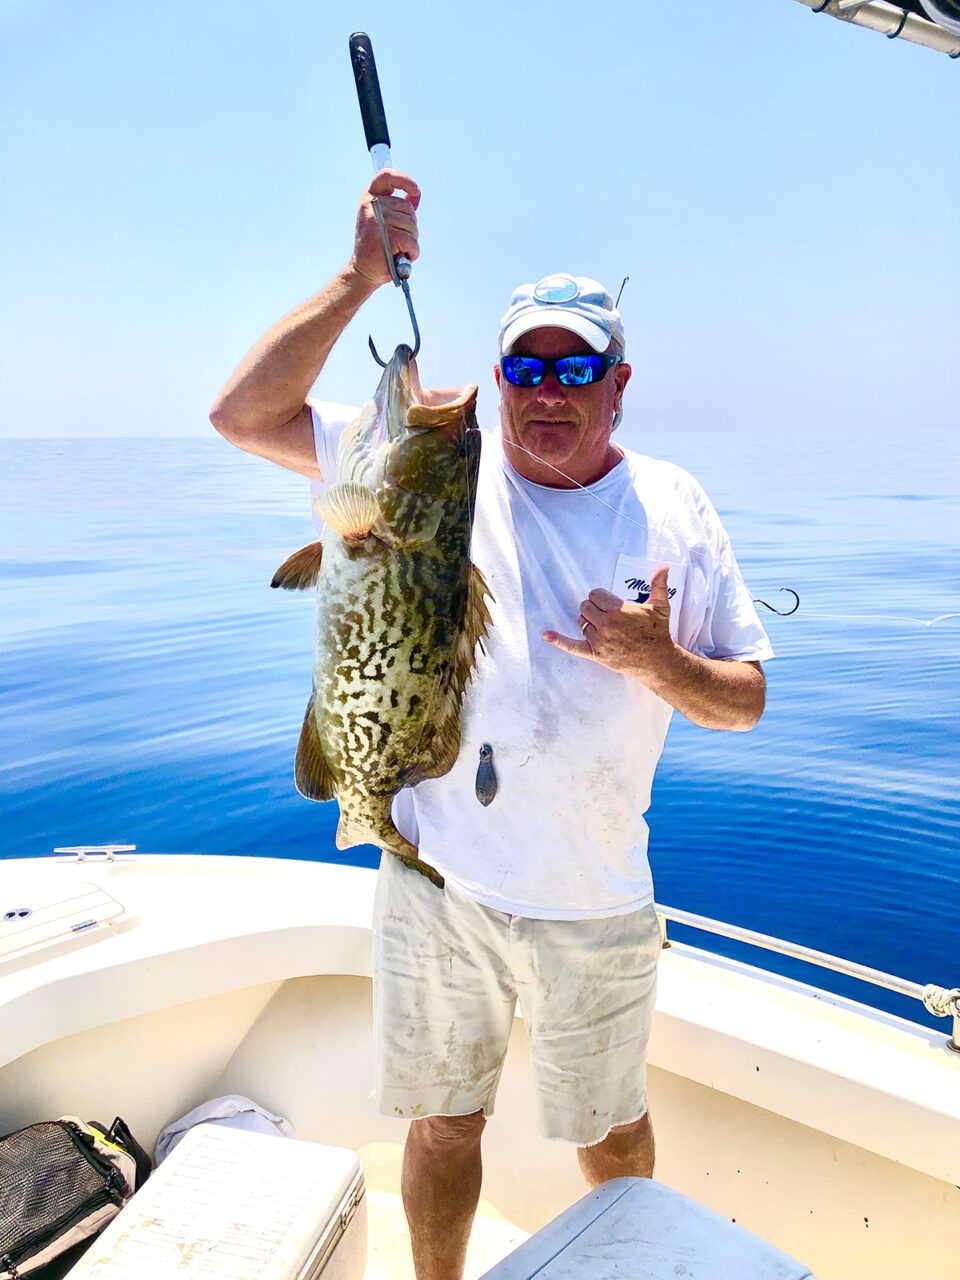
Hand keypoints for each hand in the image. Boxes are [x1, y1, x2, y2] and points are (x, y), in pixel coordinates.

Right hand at [348, 169, 420, 286]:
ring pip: (412, 226)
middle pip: (408, 208)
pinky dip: (412, 252)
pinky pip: (412, 241)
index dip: (404, 180)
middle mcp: (371, 206)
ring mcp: (378, 221)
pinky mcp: (387, 237)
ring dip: (411, 241)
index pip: (387, 176)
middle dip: (410, 226)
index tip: (416, 191)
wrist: (363, 271)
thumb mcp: (384, 221)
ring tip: (397, 249)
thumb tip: (415, 195)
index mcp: (370, 198)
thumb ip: (398, 207)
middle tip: (399, 240)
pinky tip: (401, 256)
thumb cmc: (376, 247)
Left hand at [542, 564, 674, 679]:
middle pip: (585, 606)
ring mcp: (599, 640)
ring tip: (605, 627)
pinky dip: (558, 640)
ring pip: (581, 622)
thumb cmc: (658, 632)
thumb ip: (659, 585)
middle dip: (595, 608)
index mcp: (619, 611)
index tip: (612, 603)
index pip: (595, 594)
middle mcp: (607, 625)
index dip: (602, 597)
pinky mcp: (595, 654)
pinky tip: (546, 634)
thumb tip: (663, 566)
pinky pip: (572, 646)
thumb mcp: (661, 607)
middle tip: (609, 615)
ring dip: (588, 622)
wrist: (656, 661)